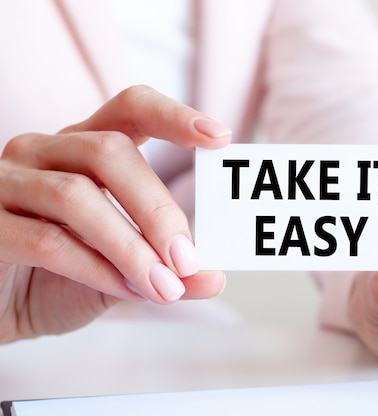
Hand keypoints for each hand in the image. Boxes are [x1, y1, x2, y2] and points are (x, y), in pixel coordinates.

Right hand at [0, 86, 230, 342]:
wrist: (0, 311)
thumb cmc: (61, 278)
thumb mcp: (124, 271)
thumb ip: (166, 270)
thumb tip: (215, 279)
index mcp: (84, 148)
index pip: (131, 108)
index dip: (174, 116)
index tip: (220, 137)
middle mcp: (43, 151)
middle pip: (110, 153)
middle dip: (157, 210)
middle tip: (187, 259)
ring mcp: (7, 182)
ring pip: (77, 196)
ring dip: (130, 247)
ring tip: (163, 286)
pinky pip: (48, 240)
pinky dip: (97, 268)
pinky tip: (126, 291)